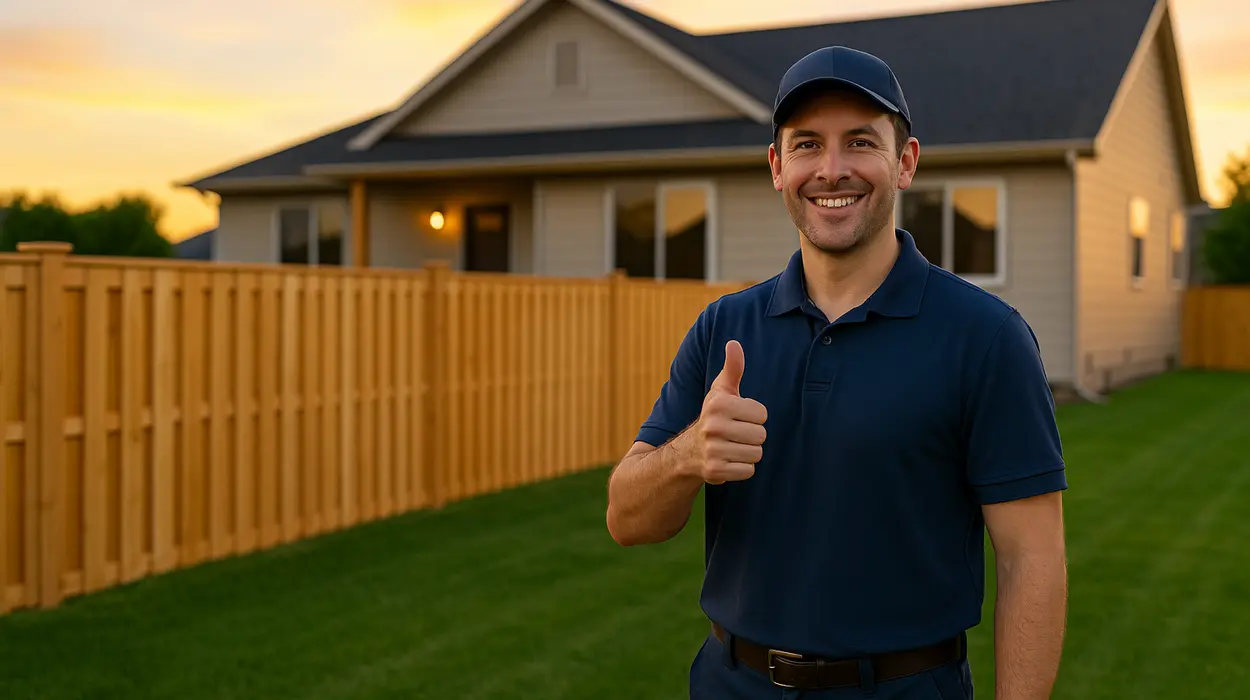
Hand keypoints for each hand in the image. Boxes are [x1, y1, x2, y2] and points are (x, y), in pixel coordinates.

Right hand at [686, 340, 767, 483]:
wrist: (688, 451)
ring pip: (756, 454)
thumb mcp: (721, 391)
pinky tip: (729, 461)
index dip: (754, 417)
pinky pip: (748, 471)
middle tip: (736, 434)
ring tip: (732, 447)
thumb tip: (734, 343)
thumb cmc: (714, 416)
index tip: (739, 417)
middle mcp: (713, 426)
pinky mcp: (715, 471)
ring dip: (748, 452)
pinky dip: (742, 468)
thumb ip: (732, 368)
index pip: (762, 414)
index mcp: (718, 404)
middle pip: (761, 435)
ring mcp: (713, 450)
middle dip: (752, 436)